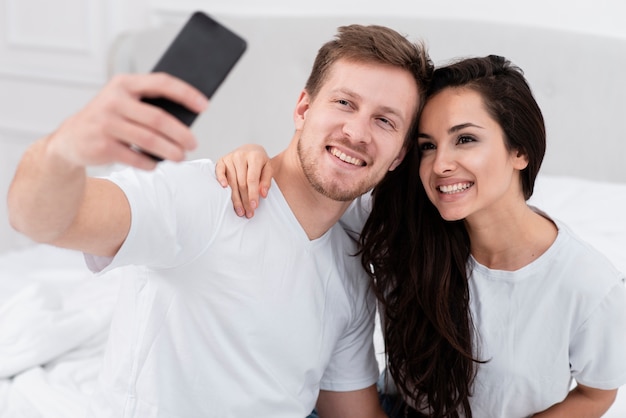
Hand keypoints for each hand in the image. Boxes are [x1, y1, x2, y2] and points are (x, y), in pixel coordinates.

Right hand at [46, 72, 207, 169]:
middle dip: (181, 133)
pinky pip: (135, 157)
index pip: (161, 83)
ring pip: (149, 140)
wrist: (71, 139)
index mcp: (124, 84)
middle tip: (193, 143)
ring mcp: (106, 123)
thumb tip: (186, 120)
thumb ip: (149, 105)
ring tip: (181, 157)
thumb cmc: (109, 119)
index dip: (186, 94)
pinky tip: (156, 164)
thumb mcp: (124, 103)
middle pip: (158, 118)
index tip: (205, 105)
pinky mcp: (102, 145)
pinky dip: (150, 163)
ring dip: (170, 151)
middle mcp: (113, 100)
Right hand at [215, 144, 271, 217]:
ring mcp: (230, 157)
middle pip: (241, 183)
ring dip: (235, 198)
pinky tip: (224, 189)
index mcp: (254, 156)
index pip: (252, 179)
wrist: (251, 149)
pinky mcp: (222, 160)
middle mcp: (241, 156)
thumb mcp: (268, 168)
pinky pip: (219, 170)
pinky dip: (220, 179)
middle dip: (245, 200)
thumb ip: (266, 181)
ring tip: (240, 210)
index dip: (253, 194)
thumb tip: (262, 194)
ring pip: (231, 181)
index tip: (254, 206)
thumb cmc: (260, 162)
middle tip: (248, 212)